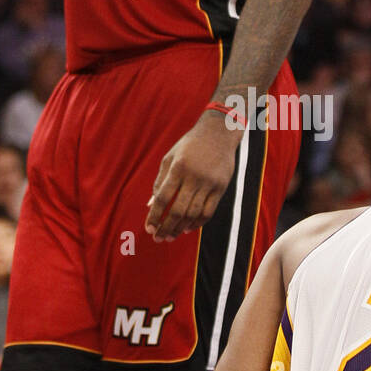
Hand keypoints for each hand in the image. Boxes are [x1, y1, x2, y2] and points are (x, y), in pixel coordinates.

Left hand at [145, 112, 242, 241]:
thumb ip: (160, 180)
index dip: (154, 216)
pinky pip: (209, 211)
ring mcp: (209, 183)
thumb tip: (150, 205)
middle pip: (178, 210)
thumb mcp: (170, 157)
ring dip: (181, 228)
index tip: (149, 228)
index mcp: (178, 168)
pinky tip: (188, 228)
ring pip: (193, 213)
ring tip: (171, 236)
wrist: (219, 132)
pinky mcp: (221, 187)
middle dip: (166, 227)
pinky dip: (198, 223)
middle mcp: (194, 177)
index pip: (162, 198)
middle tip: (159, 238)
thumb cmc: (190, 145)